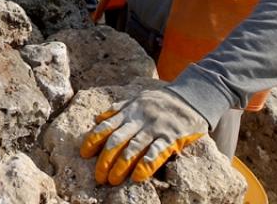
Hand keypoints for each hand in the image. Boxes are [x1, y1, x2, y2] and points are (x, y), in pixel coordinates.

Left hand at [80, 89, 207, 184]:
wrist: (192, 97)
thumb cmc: (162, 101)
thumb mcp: (138, 98)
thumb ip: (118, 108)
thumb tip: (97, 119)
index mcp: (130, 110)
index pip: (107, 125)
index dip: (94, 140)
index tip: (84, 153)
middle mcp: (140, 118)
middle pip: (117, 139)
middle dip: (105, 159)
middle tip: (98, 175)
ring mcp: (156, 127)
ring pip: (134, 147)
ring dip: (121, 165)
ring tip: (112, 180)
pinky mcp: (172, 137)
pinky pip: (156, 152)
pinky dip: (145, 165)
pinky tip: (137, 177)